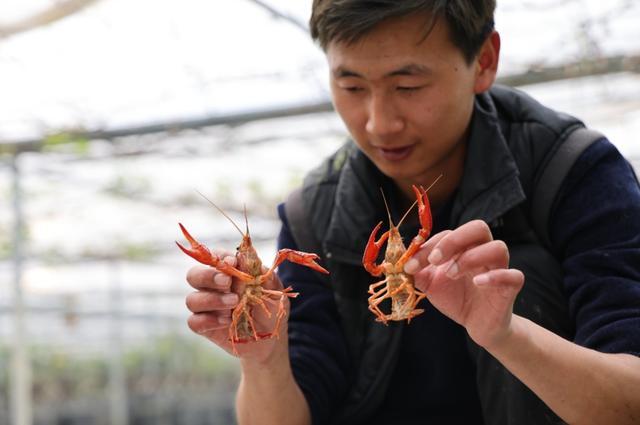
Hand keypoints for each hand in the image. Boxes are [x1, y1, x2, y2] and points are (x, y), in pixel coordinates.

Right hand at [185, 249, 289, 362]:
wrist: (271, 338)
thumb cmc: (270, 309)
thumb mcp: (275, 291)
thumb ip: (264, 276)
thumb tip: (252, 261)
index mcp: (228, 272)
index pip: (214, 257)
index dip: (219, 257)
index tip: (233, 262)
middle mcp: (212, 287)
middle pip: (194, 275)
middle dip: (208, 276)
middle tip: (227, 282)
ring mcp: (206, 307)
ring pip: (192, 299)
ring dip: (212, 299)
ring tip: (234, 303)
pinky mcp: (204, 326)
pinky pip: (194, 321)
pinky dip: (209, 320)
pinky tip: (227, 321)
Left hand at [404, 220, 523, 348]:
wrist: (477, 325)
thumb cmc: (456, 298)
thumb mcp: (430, 284)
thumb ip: (416, 272)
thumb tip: (397, 263)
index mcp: (464, 247)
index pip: (447, 234)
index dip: (427, 247)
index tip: (409, 265)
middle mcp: (483, 251)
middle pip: (478, 228)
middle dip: (453, 240)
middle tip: (435, 260)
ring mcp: (500, 268)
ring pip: (498, 247)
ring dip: (471, 257)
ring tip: (452, 274)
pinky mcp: (511, 287)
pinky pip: (514, 275)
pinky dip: (495, 276)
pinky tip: (477, 283)